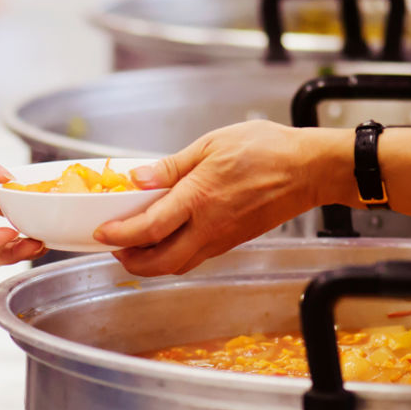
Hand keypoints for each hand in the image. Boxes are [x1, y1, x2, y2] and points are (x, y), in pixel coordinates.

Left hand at [94, 121, 330, 275]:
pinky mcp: (232, 241)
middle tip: (113, 246)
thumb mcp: (212, 144)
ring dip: (150, 263)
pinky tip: (165, 240)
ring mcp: (221, 238)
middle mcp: (209, 226)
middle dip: (130, 261)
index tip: (101, 233)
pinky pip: (195, 258)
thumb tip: (138, 178)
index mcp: (199, 198)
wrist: (309, 170)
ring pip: (177, 265)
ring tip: (134, 246)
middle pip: (159, 262)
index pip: (149, 228)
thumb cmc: (267, 150)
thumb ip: (171, 166)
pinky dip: (173, 257)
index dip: (120, 235)